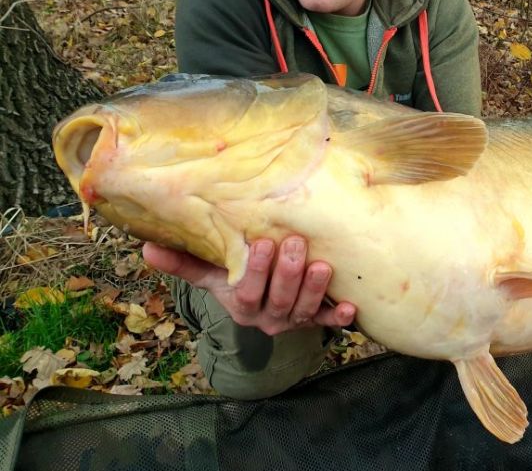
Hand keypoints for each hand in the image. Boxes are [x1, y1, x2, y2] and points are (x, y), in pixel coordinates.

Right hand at [142, 236, 356, 335]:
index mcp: (242, 305)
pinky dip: (340, 317)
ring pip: (305, 309)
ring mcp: (295, 321)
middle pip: (279, 299)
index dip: (256, 270)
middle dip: (288, 273)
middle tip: (297, 243)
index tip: (262, 242)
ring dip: (315, 290)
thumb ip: (184, 263)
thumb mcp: (213, 275)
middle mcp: (268, 317)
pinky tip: (352, 307)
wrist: (266, 308)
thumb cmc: (237, 281)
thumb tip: (146, 247)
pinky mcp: (318, 320)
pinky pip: (329, 322)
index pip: (246, 291)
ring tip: (322, 266)